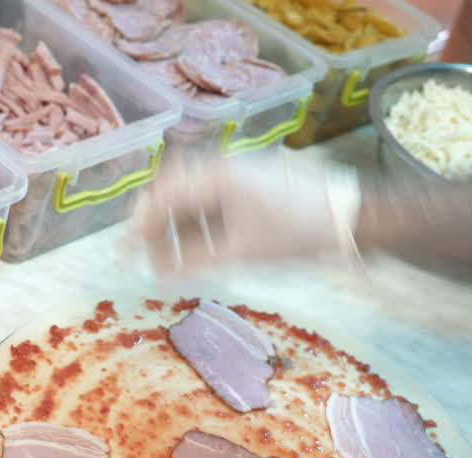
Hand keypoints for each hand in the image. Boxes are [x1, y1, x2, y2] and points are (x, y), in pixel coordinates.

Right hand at [125, 150, 361, 278]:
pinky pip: (212, 203)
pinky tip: (202, 252)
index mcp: (214, 178)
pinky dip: (200, 227)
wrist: (348, 218)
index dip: (136, 230)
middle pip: (170, 195)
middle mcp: (220, 168)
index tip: (123, 256)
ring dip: (178, 231)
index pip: (160, 199)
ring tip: (175, 264)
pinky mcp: (250, 185)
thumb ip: (194, 262)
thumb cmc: (296, 234)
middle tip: (145, 261)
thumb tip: (158, 274)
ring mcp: (237, 175)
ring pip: (191, 200)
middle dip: (154, 230)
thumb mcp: (241, 254)